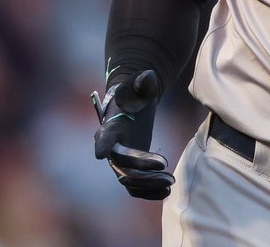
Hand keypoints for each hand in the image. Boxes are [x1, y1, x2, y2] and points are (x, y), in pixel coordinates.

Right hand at [93, 69, 174, 199]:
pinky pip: (136, 188)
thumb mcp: (138, 85)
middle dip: (141, 169)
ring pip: (130, 181)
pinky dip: (149, 192)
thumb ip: (142, 82)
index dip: (101, 144)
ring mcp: (120, 161)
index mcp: (110, 127)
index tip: (99, 153)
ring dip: (148, 185)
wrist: (133, 104)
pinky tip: (167, 192)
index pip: (104, 137)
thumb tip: (148, 76)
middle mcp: (111, 148)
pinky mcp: (131, 169)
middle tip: (165, 166)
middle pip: (122, 164)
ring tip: (171, 182)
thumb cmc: (134, 93)